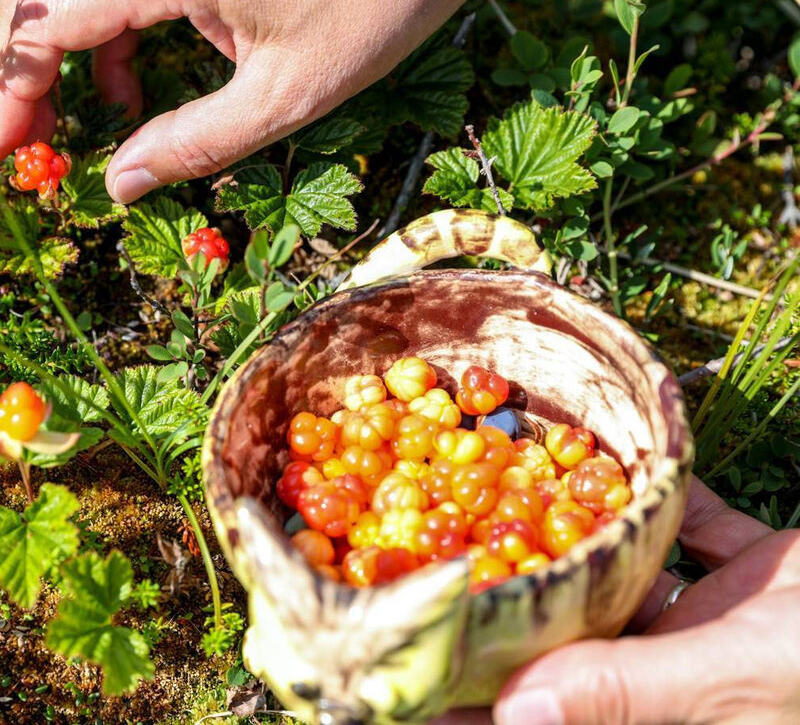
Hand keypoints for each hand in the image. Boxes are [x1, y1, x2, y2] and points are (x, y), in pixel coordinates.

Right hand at [0, 0, 545, 202]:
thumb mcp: (289, 93)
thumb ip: (194, 141)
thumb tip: (118, 186)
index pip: (47, 23)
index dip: (9, 92)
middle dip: (18, 67)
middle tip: (28, 139)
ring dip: (57, 41)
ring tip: (90, 111)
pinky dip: (101, 13)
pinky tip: (130, 66)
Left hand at [435, 478, 799, 724]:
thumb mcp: (727, 675)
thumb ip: (623, 687)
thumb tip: (516, 710)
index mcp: (657, 711)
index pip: (546, 702)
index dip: (477, 694)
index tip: (408, 664)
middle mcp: (671, 666)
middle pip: (571, 633)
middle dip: (513, 600)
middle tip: (437, 562)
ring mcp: (710, 619)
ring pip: (621, 576)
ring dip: (577, 537)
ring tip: (500, 497)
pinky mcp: (751, 573)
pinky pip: (686, 530)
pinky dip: (657, 498)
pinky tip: (611, 461)